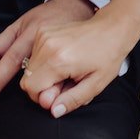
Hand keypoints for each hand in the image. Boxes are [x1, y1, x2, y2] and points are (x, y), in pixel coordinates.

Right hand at [0, 0, 136, 117]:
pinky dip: (43, 62)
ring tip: (66, 69)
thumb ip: (72, 100)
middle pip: (27, 78)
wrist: (112, 28)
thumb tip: (53, 111)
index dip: (43, 96)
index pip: (30, 87)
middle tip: (65, 82)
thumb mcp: (95, 84)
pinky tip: (62, 59)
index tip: (61, 91)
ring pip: (28, 67)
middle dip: (42, 86)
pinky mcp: (43, 30)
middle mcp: (47, 45)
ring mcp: (43, 35)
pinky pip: (33, 54)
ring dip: (43, 74)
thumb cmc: (107, 56)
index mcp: (59, 60)